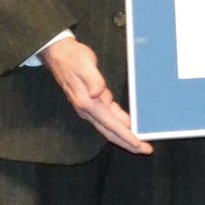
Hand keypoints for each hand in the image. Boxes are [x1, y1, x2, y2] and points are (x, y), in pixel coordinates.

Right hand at [41, 37, 151, 154]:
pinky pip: (108, 117)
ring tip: (140, 142)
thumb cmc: (73, 57)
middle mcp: (87, 109)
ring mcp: (89, 107)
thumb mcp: (84, 64)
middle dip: (128, 142)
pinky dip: (119, 123)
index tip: (138, 144)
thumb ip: (93, 79)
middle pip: (110, 131)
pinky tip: (128, 125)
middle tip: (146, 150)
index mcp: (87, 102)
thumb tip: (99, 94)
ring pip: (109, 126)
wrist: (57, 54)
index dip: (125, 135)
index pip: (110, 123)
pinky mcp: (91, 102)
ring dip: (125, 135)